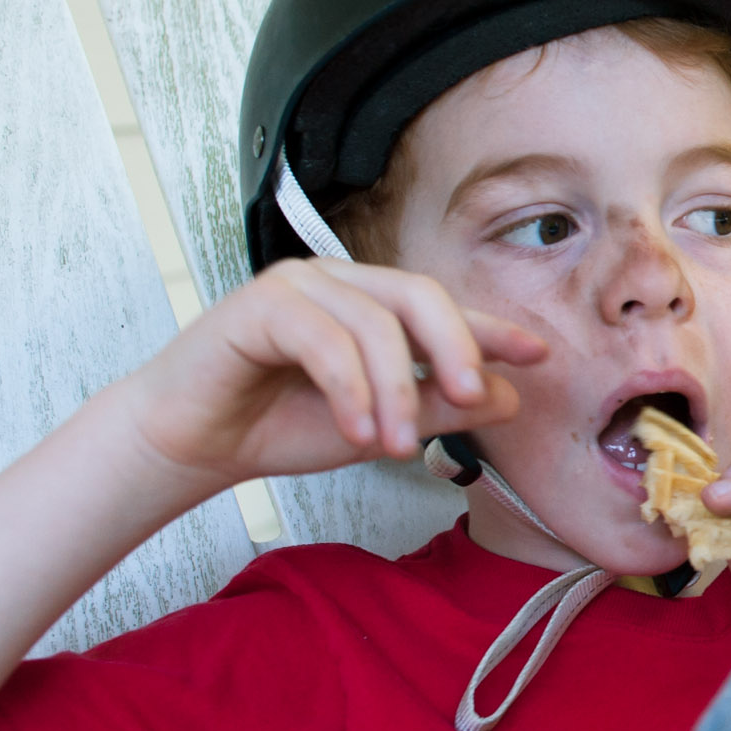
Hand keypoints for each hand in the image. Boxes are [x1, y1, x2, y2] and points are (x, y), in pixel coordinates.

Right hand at [115, 259, 544, 497]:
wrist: (192, 442)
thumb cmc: (278, 424)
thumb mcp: (377, 425)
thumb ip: (437, 407)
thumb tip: (508, 396)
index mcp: (371, 305)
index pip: (443, 309)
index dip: (493, 329)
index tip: (538, 354)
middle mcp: (341, 284)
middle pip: (420, 297)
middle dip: (456, 347)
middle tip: (473, 400)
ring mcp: (300, 286)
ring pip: (375, 323)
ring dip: (395, 391)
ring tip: (395, 445)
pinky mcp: (261, 304)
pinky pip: (325, 339)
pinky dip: (350, 389)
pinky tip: (357, 432)